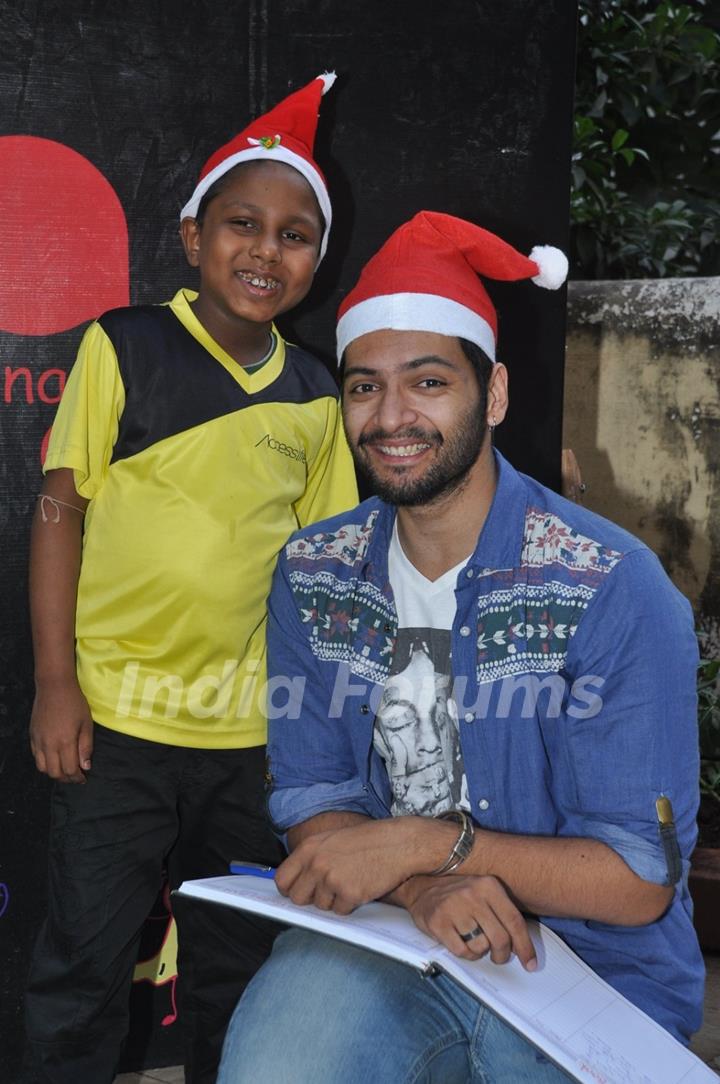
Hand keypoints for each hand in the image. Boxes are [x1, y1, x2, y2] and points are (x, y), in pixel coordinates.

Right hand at [29, 679, 93, 782]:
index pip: (69, 770)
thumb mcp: (86, 724)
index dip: (77, 778)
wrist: (54, 687)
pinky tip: (54, 758)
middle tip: (75, 776)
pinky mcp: (32, 736)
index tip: (84, 778)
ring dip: (54, 772)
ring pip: (42, 768)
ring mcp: (38, 741)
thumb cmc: (74, 703)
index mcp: (65, 742)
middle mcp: (49, 745)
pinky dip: (45, 762)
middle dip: (66, 778)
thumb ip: (86, 746)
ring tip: (64, 769)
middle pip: (54, 773)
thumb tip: (85, 766)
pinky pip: (35, 756)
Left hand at [277, 817, 431, 913]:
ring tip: (351, 881)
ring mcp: (332, 880)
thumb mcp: (333, 840)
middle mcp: (317, 864)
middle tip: (328, 891)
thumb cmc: (368, 840)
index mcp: (310, 848)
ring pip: (321, 906)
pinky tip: (361, 886)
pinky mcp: (349, 894)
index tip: (298, 892)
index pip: (282, 879)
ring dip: (334, 900)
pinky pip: (341, 911)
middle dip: (311, 899)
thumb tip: (297, 882)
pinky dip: (350, 904)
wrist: (398, 843)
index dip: (290, 889)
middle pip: (298, 898)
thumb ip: (312, 858)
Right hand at [407, 874, 536, 969]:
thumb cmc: (459, 895)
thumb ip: (502, 913)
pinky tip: (461, 942)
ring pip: (481, 947)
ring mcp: (454, 908)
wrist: (421, 886)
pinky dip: (465, 954)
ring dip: (480, 952)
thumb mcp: (483, 892)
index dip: (525, 946)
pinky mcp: (438, 922)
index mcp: (489, 885)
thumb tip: (521, 948)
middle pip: (500, 938)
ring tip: (472, 940)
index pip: (514, 921)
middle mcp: (473, 894)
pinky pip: (462, 951)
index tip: (530, 963)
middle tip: (498, 957)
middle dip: (502, 955)